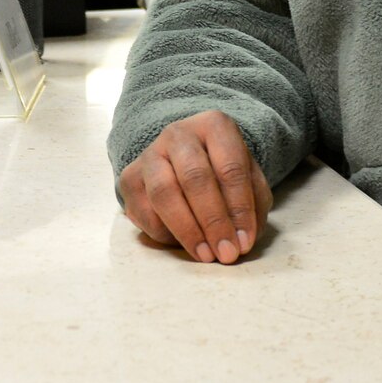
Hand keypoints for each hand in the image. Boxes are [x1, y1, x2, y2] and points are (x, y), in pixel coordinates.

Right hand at [118, 110, 271, 264]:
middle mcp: (178, 134)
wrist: (185, 160)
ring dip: (186, 230)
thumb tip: (240, 240)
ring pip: (163, 192)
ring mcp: (149, 153)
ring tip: (205, 255)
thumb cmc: (223, 173)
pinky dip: (165, 234)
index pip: (230, 168)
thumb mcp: (250, 182)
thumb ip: (252, 207)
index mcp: (214, 127)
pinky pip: (143, 211)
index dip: (239, 209)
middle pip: (194, 177)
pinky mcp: (129, 177)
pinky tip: (183, 243)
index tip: (244, 242)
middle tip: (225, 253)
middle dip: (212, 221)